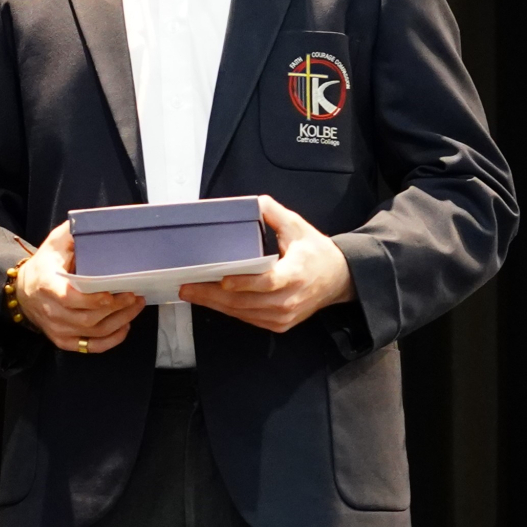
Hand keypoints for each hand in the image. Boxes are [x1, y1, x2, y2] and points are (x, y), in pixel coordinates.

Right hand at [15, 220, 144, 353]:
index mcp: (46, 285)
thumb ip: (73, 233)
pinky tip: (124, 326)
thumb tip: (96, 221)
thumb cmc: (45, 265)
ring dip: (120, 321)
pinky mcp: (63, 340)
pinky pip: (91, 347)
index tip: (113, 293)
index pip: (70, 298)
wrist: (23, 291)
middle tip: (135, 296)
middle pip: (88, 317)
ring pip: (93, 331)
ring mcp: (57, 329)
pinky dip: (111, 340)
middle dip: (116, 308)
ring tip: (135, 306)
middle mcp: (50, 311)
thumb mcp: (54, 243)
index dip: (93, 299)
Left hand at [180, 194, 354, 331]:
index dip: (245, 283)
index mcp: (296, 273)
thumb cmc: (316, 253)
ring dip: (215, 304)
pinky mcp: (279, 324)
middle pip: (246, 302)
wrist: (338, 280)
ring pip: (243, 313)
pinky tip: (211, 301)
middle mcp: (289, 299)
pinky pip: (249, 319)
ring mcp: (283, 315)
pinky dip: (228, 310)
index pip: (268, 282)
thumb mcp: (299, 228)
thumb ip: (275, 214)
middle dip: (213, 295)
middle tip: (188, 287)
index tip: (223, 280)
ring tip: (192, 293)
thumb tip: (254, 203)